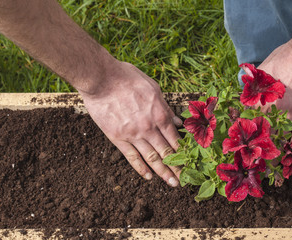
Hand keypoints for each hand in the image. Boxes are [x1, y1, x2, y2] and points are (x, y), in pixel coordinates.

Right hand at [80, 61, 181, 186]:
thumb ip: (166, 107)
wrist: (101, 78)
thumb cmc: (127, 78)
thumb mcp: (153, 87)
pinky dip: (140, 168)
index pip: (175, 138)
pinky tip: (148, 176)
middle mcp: (148, 127)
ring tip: (172, 183)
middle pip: (166, 151)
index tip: (190, 161)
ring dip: (163, 172)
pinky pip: (131, 157)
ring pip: (151, 158)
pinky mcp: (117, 137)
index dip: (184, 151)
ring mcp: (133, 134)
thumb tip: (178, 122)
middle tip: (185, 180)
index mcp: (159, 113)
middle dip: (177, 167)